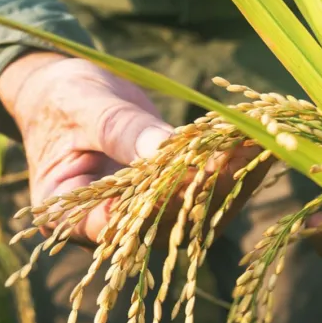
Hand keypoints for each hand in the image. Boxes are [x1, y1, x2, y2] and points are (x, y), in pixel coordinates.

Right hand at [0, 52, 268, 246]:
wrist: (66, 94)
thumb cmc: (61, 99)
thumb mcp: (83, 107)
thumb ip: (119, 130)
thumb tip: (164, 148)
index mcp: (70, 216)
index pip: (114, 225)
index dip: (155, 206)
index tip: (191, 176)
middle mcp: (111, 228)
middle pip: (163, 223)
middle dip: (205, 188)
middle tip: (241, 153)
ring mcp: (144, 218)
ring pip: (193, 213)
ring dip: (230, 179)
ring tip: (260, 142)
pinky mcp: (170, 200)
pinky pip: (204, 192)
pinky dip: (231, 167)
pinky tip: (256, 141)